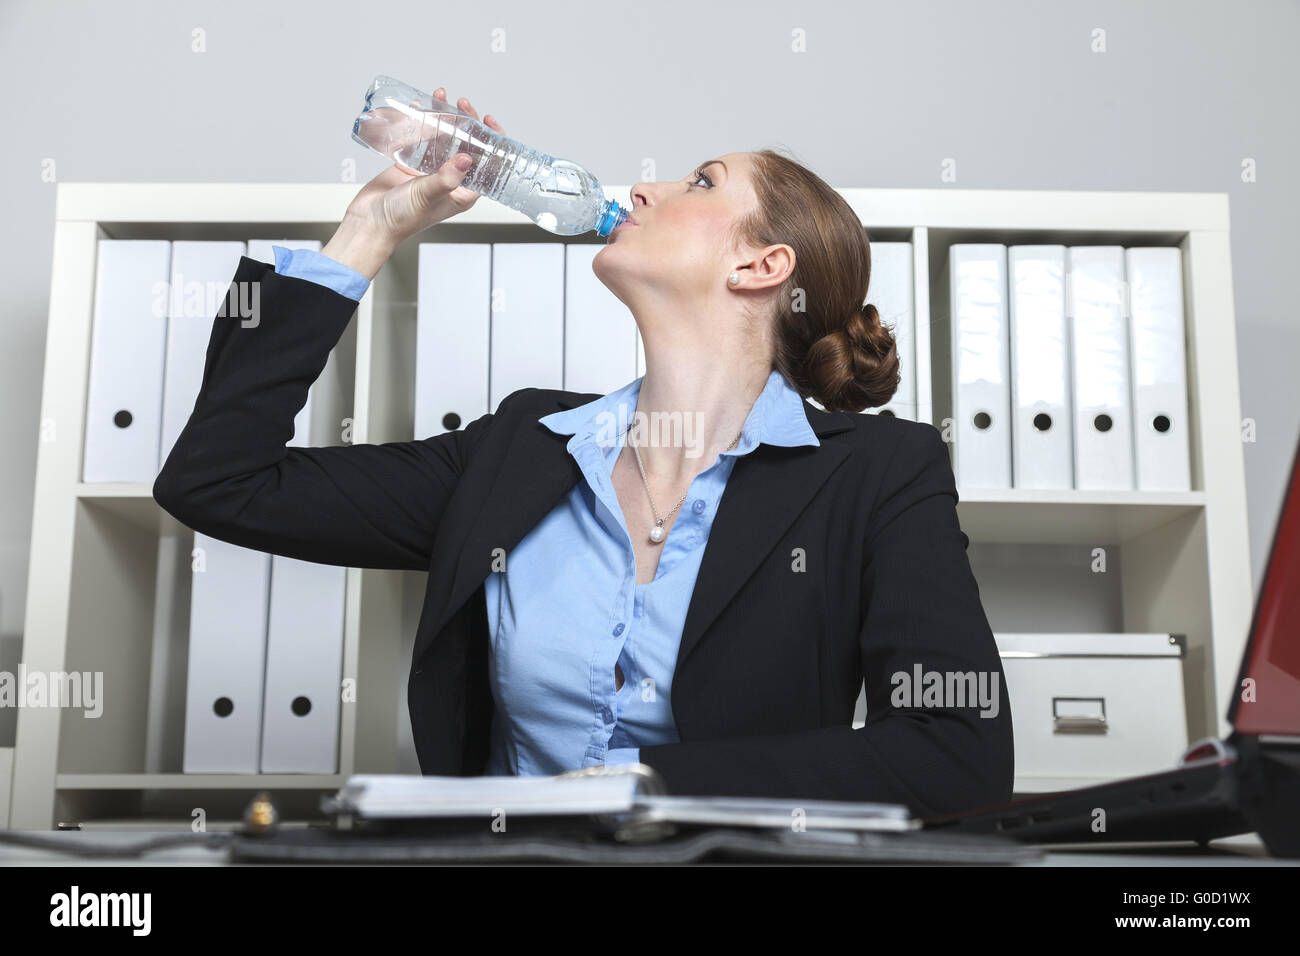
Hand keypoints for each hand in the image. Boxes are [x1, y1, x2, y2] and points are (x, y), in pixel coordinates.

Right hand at [324, 90, 506, 276]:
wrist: (369, 221)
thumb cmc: (402, 218)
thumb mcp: (428, 196)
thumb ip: (447, 178)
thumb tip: (468, 158)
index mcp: (463, 192)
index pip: (488, 165)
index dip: (492, 142)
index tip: (488, 122)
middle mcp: (451, 179)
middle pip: (467, 145)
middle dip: (467, 122)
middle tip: (462, 104)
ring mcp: (431, 169)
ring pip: (444, 137)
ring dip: (445, 117)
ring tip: (441, 97)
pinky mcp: (412, 162)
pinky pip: (421, 137)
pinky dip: (422, 121)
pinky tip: (422, 106)